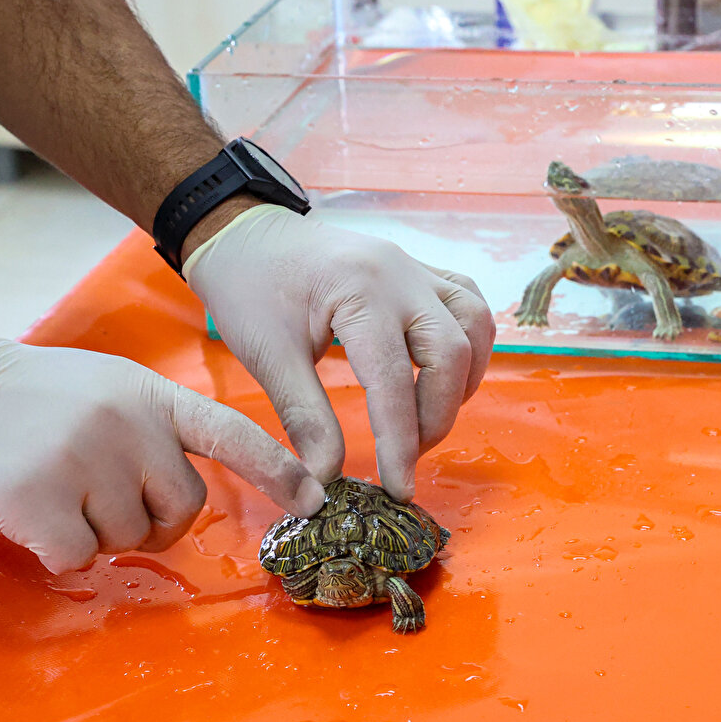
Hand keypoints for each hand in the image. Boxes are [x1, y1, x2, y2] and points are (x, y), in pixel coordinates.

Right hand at [0, 338, 315, 573]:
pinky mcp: (40, 499)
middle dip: (154, 518)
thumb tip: (198, 488)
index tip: (315, 499)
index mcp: (153, 397)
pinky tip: (33, 509)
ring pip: (129, 537)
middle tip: (106, 496)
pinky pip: (80, 556)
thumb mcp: (115, 388)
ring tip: (60, 486)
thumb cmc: (40, 397)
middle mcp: (129, 425)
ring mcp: (85, 460)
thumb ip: (162, 428)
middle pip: (184, 506)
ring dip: (99, 529)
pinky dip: (59, 548)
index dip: (279, 469)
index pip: (233, 433)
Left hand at [183, 205, 494, 501]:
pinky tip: (447, 376)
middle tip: (405, 456)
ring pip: (473, 326)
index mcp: (359, 291)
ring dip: (461, 381)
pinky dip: (469, 345)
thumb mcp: (268, 356)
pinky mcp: (420, 271)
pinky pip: (468, 304)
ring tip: (427, 419)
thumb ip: (304, 419)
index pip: (394, 380)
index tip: (398, 488)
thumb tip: (325, 480)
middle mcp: (401, 275)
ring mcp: (416, 269)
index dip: (400, 442)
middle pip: (451, 354)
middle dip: (436, 417)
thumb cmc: (250, 288)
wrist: (247, 233)